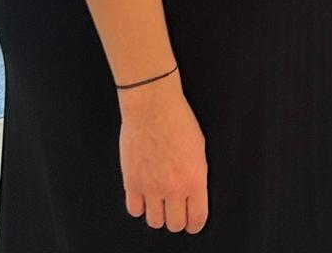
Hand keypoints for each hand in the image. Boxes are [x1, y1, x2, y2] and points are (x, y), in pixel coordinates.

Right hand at [119, 77, 208, 232]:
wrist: (153, 107)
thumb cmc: (178, 120)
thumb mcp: (199, 148)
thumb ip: (196, 175)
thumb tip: (193, 194)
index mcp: (194, 179)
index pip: (197, 218)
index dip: (195, 224)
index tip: (193, 223)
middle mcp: (173, 187)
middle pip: (174, 224)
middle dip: (176, 219)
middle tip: (175, 211)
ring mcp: (151, 187)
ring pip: (154, 221)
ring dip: (157, 214)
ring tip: (159, 202)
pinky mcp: (132, 183)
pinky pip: (134, 210)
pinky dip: (139, 206)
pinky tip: (143, 195)